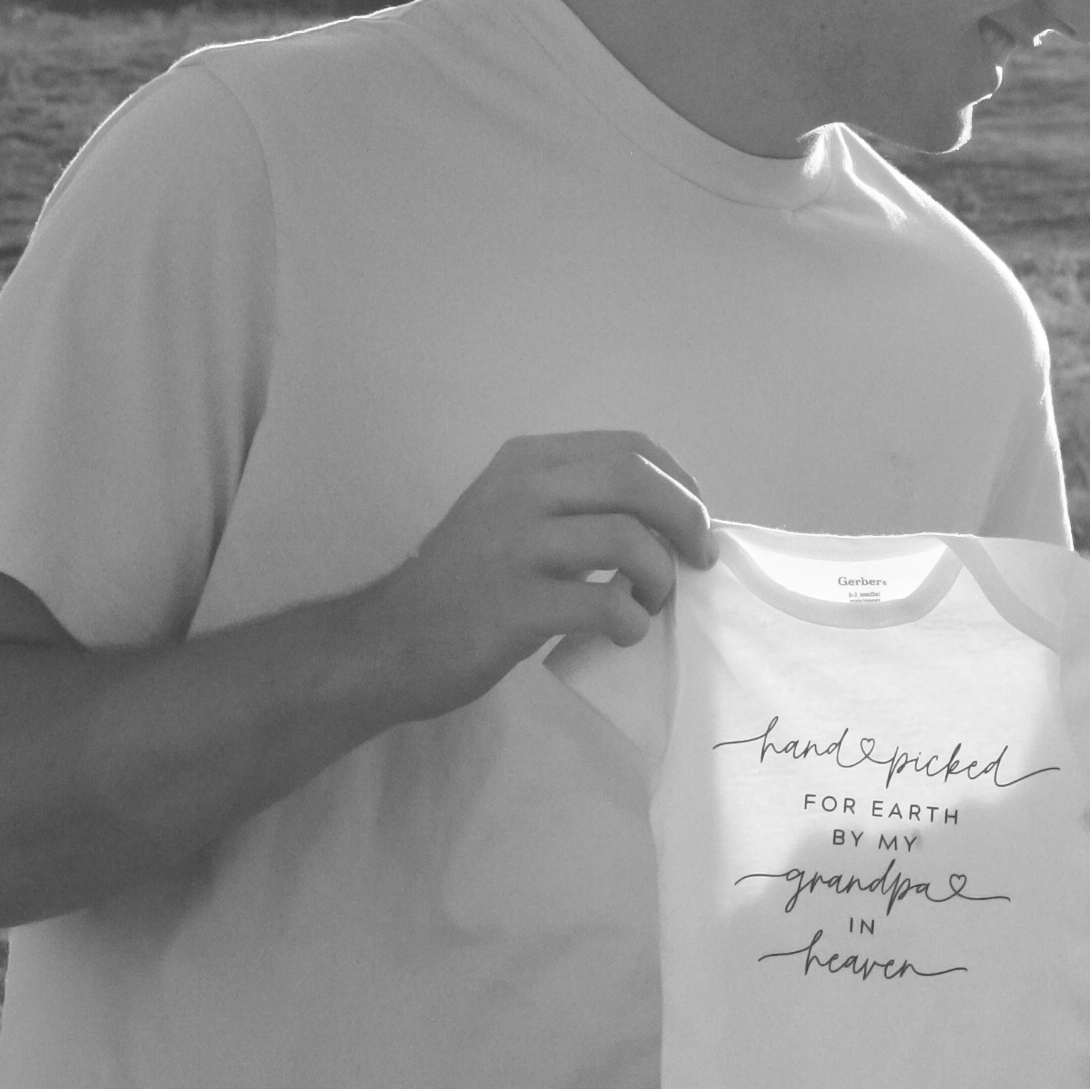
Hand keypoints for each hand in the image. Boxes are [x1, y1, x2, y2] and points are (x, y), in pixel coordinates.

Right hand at [366, 431, 715, 719]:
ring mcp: (516, 547)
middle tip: (698, 559)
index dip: (680, 482)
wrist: (391, 641)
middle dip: (687, 518)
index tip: (695, 520)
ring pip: (628, 539)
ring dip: (659, 577)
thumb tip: (668, 513)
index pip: (631, 447)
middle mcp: (521, 490)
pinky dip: (631, 622)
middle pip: (636, 479)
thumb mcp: (510, 513)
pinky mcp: (516, 606)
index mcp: (527, 460)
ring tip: (648, 602)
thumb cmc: (464, 582)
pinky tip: (622, 633)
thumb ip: (574, 500)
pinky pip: (605, 605)